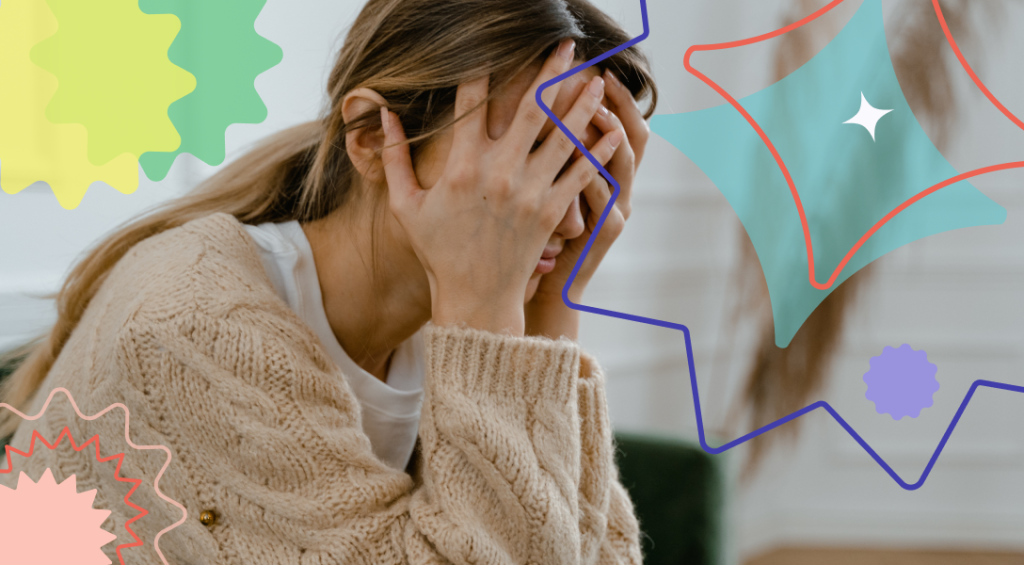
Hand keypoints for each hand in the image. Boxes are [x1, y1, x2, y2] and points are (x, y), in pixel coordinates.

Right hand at [381, 39, 622, 335]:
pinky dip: (599, 151)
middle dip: (552, 71)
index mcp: (462, 166)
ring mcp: (529, 191)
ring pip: (564, 135)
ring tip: (598, 77)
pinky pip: (581, 174)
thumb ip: (393, 158)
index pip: (473, 102)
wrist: (475, 298)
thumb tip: (384, 114)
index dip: (483, 69)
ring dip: (583, 102)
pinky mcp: (551, 212)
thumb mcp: (405, 205)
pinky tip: (612, 130)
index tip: (494, 45)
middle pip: (533, 108)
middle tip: (567, 44)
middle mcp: (499, 172)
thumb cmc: (438, 251)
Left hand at [525, 68, 650, 339]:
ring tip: (594, 109)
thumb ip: (553, 158)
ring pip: (623, 163)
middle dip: (621, 104)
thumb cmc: (546, 239)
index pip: (623, 125)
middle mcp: (622, 190)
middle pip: (635, 136)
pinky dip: (591, 174)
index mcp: (610, 176)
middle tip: (602, 78)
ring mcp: (618, 210)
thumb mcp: (554, 193)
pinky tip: (576, 155)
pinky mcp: (606, 231)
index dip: (618, 98)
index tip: (600, 69)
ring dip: (610, 134)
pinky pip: (602, 197)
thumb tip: (540, 112)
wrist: (552, 289)